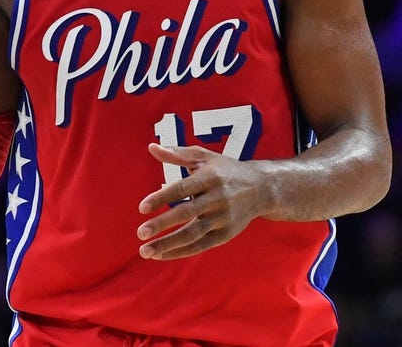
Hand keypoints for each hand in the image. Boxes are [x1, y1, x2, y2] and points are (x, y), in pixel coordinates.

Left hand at [136, 144, 269, 259]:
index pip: (182, 189)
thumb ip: (177, 154)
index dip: (162, 197)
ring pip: (192, 234)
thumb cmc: (225, 170)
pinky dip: (180, 252)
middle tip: (140, 233)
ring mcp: (223, 218)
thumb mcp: (204, 157)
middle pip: (186, 213)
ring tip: (145, 251)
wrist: (261, 188)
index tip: (141, 208)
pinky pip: (200, 246)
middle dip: (162, 224)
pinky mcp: (226, 234)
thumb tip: (151, 147)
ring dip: (168, 244)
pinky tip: (162, 255)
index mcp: (210, 177)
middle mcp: (218, 198)